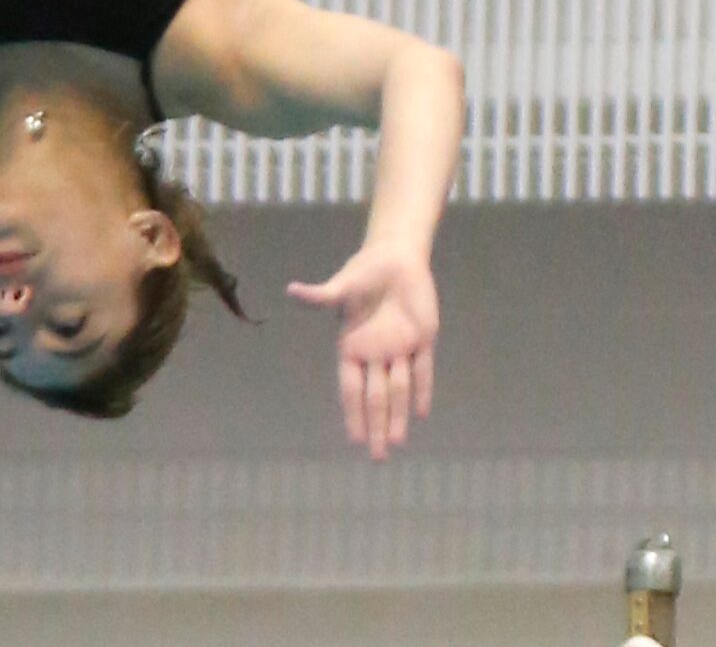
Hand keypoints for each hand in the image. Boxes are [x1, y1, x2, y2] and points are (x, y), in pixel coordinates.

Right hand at [287, 242, 438, 461]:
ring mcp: (400, 348)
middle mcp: (375, 353)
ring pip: (399, 389)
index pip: (352, 387)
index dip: (353, 413)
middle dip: (377, 425)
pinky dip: (422, 389)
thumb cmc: (364, 272)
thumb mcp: (343, 286)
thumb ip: (322, 295)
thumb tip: (292, 290)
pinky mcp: (422, 338)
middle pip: (376, 396)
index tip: (354, 439)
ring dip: (399, 415)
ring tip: (398, 442)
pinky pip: (422, 369)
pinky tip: (422, 412)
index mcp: (352, 345)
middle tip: (378, 457)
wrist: (395, 258)